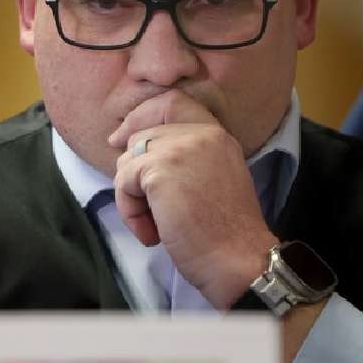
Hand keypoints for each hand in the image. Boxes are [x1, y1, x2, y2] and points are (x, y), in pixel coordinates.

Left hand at [108, 90, 274, 308]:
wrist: (239, 259)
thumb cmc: (226, 235)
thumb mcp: (215, 180)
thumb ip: (189, 159)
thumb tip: (137, 153)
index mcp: (217, 135)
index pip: (172, 102)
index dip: (143, 115)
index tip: (124, 138)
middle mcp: (200, 134)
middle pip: (141, 134)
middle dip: (132, 170)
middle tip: (138, 204)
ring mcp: (179, 148)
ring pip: (128, 161)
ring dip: (132, 197)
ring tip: (155, 226)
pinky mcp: (159, 170)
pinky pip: (124, 182)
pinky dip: (130, 211)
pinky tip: (152, 233)